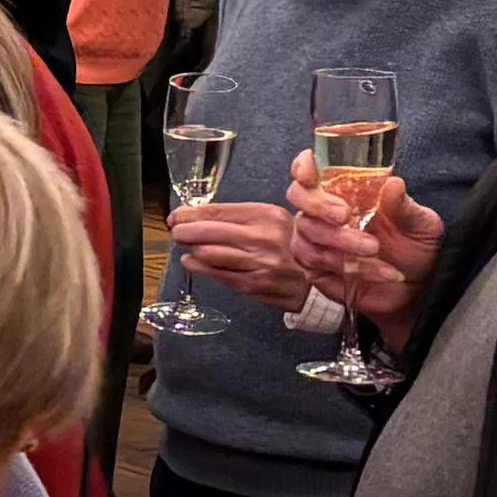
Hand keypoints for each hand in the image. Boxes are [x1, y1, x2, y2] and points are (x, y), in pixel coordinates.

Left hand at [171, 197, 314, 305]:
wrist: (319, 279)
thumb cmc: (291, 246)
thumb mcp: (273, 219)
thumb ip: (237, 215)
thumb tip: (193, 214)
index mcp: (268, 216)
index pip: (217, 211)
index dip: (189, 214)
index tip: (178, 215)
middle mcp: (264, 238)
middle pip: (207, 232)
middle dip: (184, 231)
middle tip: (177, 231)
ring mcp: (259, 264)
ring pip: (208, 254)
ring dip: (191, 250)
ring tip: (188, 247)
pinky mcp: (254, 285)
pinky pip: (217, 275)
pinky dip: (199, 267)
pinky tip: (193, 262)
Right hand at [289, 160, 441, 327]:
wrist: (415, 291)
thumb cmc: (415, 250)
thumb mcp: (421, 224)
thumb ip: (404, 206)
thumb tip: (393, 184)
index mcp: (346, 190)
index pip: (311, 170)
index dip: (303, 167)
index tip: (310, 173)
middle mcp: (324, 212)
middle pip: (298, 196)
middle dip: (318, 204)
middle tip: (344, 215)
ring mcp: (316, 240)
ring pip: (309, 233)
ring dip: (342, 241)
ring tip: (374, 250)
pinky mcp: (315, 268)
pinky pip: (319, 263)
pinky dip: (353, 267)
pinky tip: (381, 271)